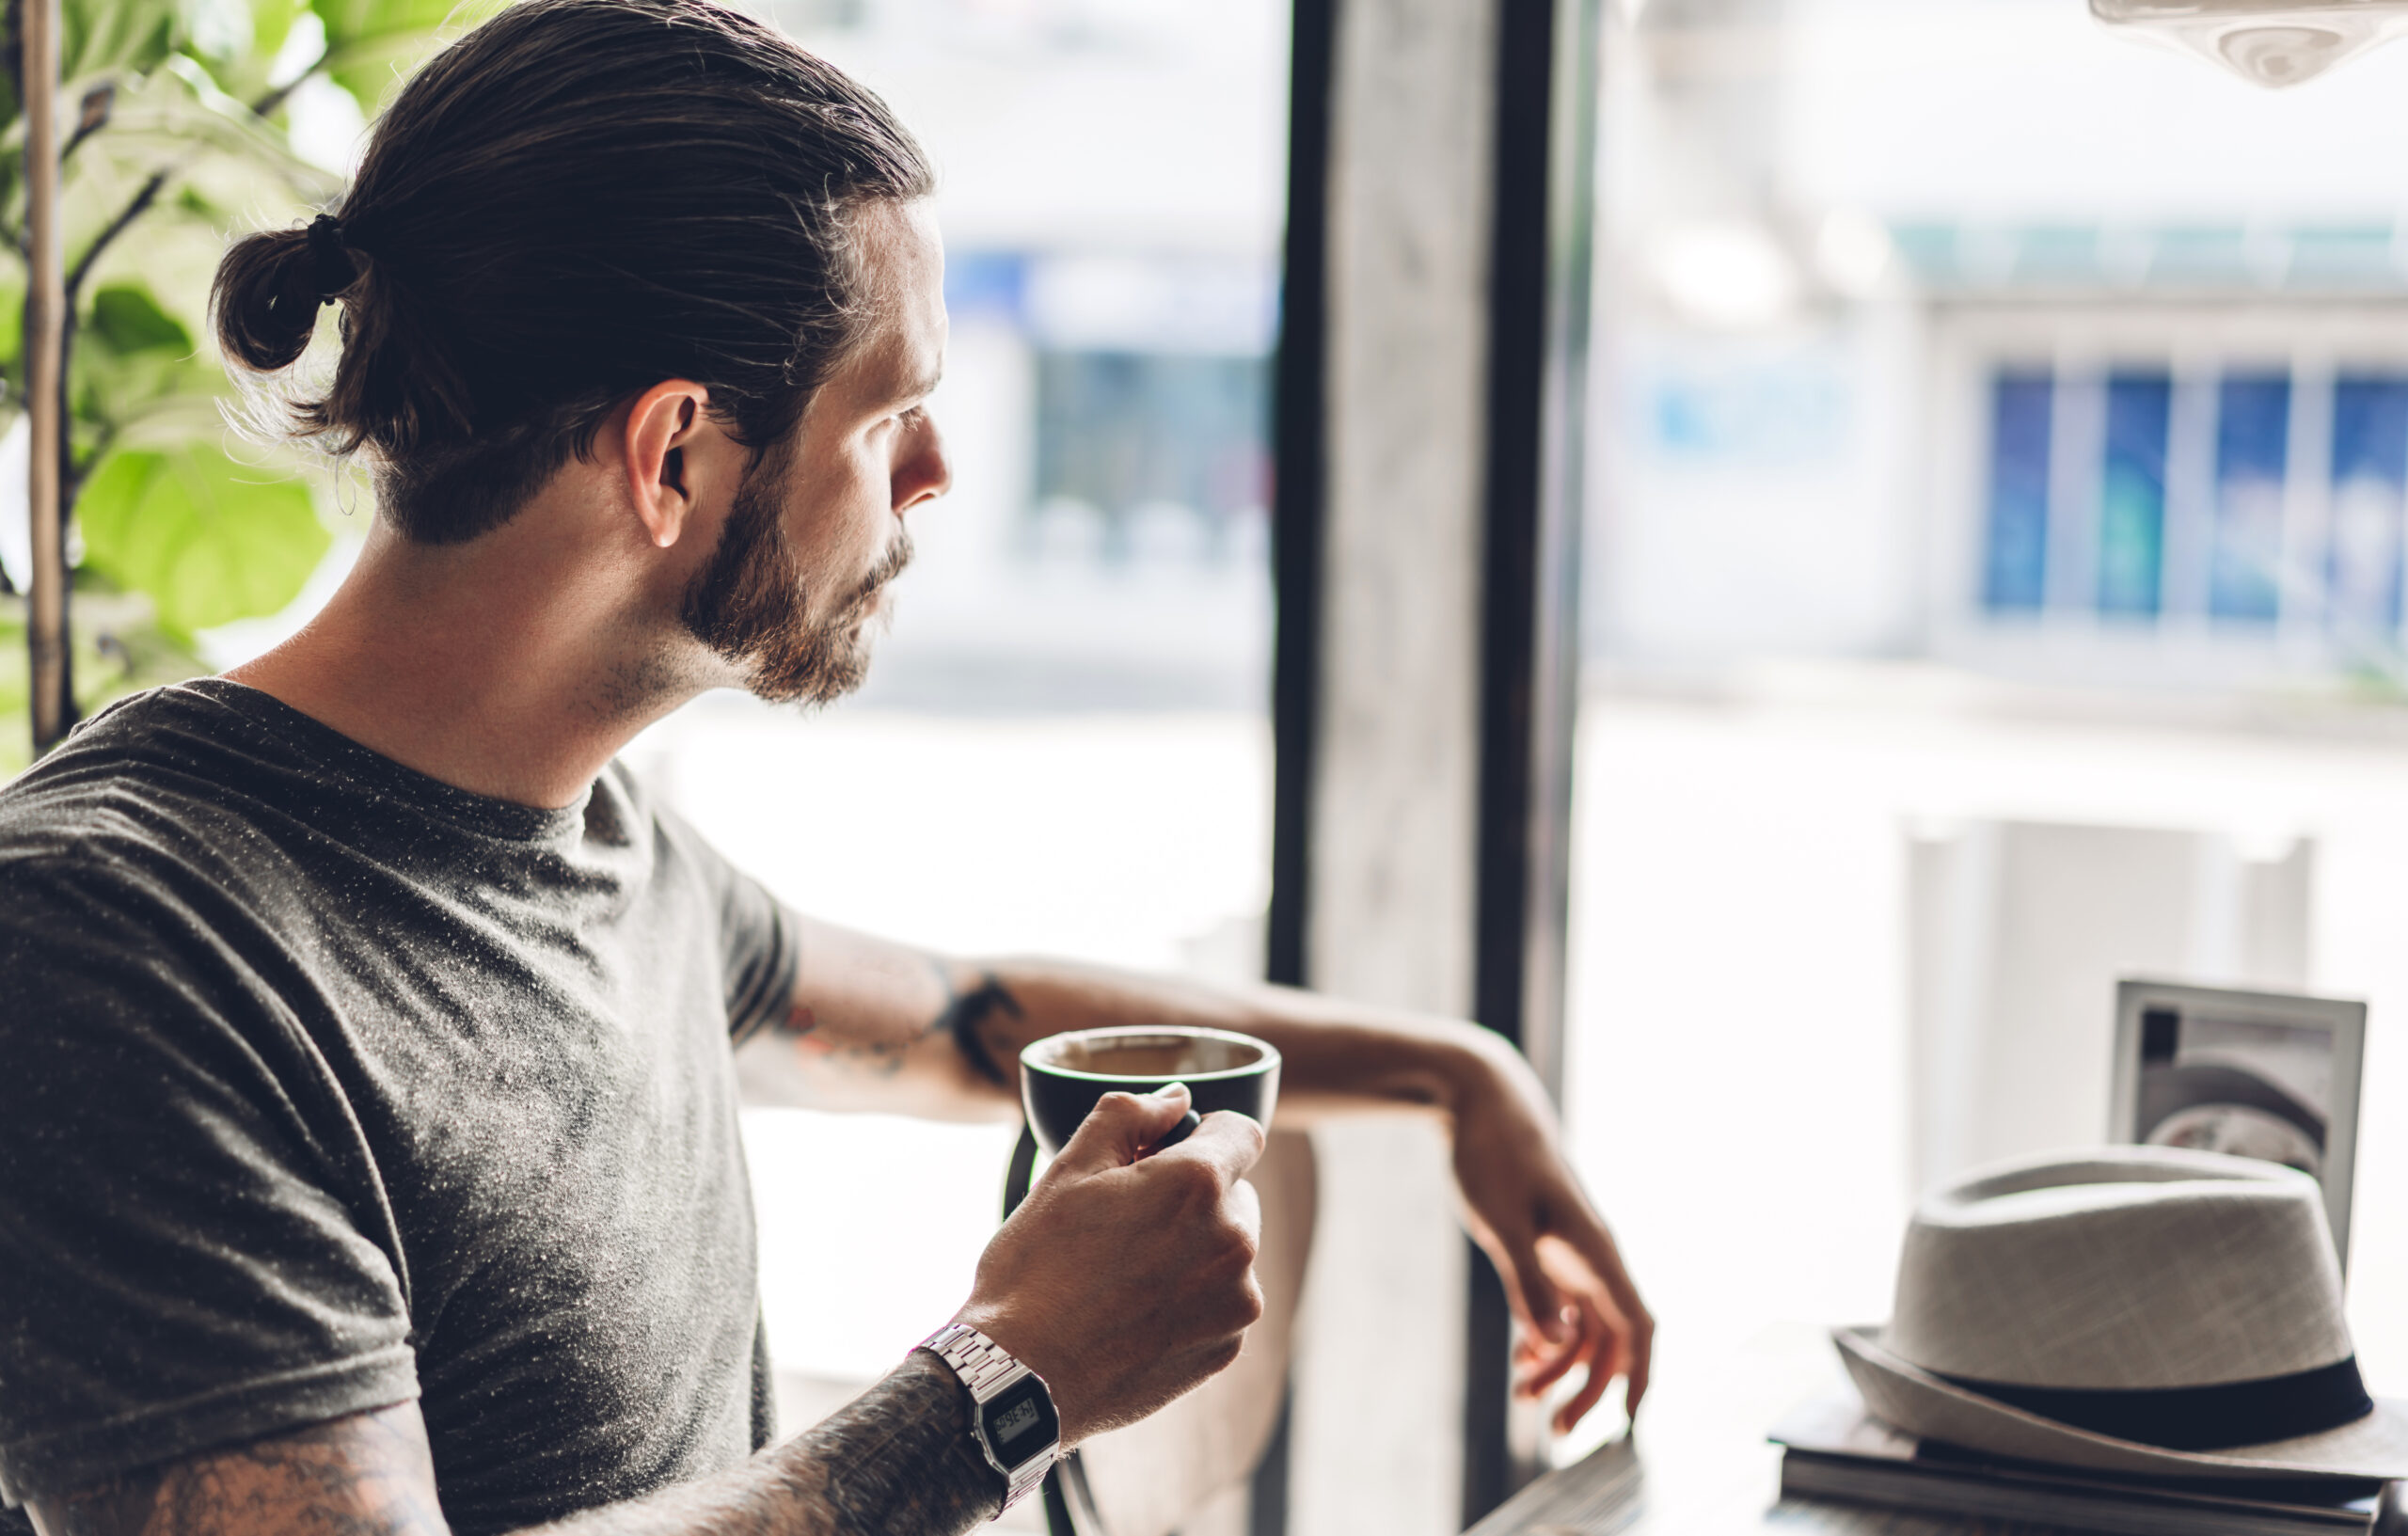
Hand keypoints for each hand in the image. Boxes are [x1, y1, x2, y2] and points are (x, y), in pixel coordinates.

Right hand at [954, 1084, 1265, 1444]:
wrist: (1022, 1377)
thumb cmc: (1037, 1267)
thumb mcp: (1069, 1169)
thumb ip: (1129, 1115)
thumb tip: (1176, 1100)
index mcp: (1198, 1184)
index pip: (1242, 1132)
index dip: (1203, 1134)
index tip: (1165, 1155)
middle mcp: (1235, 1239)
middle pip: (1234, 1193)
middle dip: (1193, 1196)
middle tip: (1127, 1222)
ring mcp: (1237, 1299)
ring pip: (1228, 1250)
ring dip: (1194, 1249)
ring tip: (1125, 1274)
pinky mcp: (1228, 1346)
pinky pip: (1222, 1301)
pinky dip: (1192, 1298)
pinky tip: (1136, 1312)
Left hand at [1448, 1043, 1653, 1432]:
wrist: (1481, 1099)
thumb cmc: (1493, 1153)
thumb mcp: (1503, 1223)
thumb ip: (1530, 1282)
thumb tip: (1556, 1342)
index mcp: (1595, 1248)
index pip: (1636, 1325)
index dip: (1641, 1377)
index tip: (1631, 1424)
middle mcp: (1594, 1255)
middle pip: (1612, 1339)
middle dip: (1592, 1389)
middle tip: (1557, 1431)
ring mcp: (1573, 1252)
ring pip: (1586, 1327)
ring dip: (1563, 1367)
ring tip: (1524, 1398)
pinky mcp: (1549, 1248)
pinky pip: (1564, 1307)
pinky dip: (1549, 1338)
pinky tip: (1525, 1361)